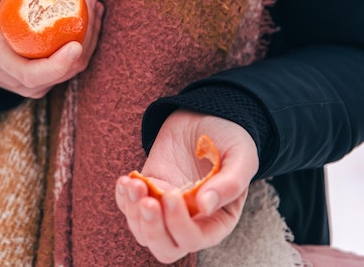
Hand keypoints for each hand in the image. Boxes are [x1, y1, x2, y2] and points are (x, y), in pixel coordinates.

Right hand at [0, 0, 103, 97]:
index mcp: (8, 70)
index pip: (36, 75)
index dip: (59, 64)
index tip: (76, 44)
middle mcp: (28, 84)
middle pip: (66, 69)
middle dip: (87, 36)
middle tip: (91, 2)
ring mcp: (41, 84)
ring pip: (75, 67)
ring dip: (91, 36)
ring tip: (95, 4)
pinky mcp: (49, 79)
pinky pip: (72, 63)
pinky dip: (85, 40)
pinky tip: (90, 14)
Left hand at [115, 110, 258, 263]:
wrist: (205, 116)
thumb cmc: (229, 138)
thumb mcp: (241, 156)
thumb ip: (230, 183)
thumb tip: (204, 206)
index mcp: (218, 220)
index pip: (194, 239)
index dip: (179, 224)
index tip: (172, 194)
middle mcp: (191, 221)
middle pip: (165, 247)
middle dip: (151, 229)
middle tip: (147, 200)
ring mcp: (166, 208)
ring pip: (142, 231)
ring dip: (133, 211)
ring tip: (133, 183)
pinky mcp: (148, 192)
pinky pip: (129, 208)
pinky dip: (123, 199)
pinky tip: (126, 180)